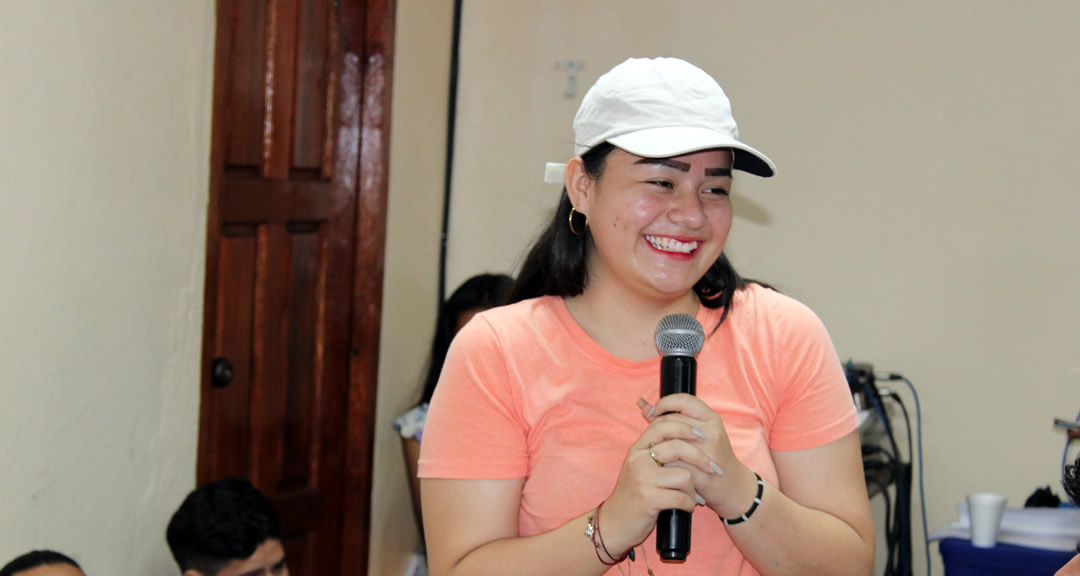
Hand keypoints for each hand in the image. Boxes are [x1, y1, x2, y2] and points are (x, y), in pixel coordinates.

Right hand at [596, 399, 704, 556]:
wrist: (615, 522)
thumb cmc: (633, 493)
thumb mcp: (638, 465)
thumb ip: (651, 447)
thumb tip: (657, 414)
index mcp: (637, 449)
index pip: (662, 425)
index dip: (685, 427)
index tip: (702, 436)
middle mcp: (638, 460)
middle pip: (678, 446)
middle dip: (701, 458)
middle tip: (712, 468)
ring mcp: (643, 479)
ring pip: (684, 475)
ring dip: (692, 489)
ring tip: (688, 497)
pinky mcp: (648, 499)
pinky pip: (682, 497)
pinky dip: (689, 504)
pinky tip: (686, 507)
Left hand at [635, 394, 758, 519]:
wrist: (731, 484)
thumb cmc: (710, 455)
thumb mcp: (697, 432)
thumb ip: (672, 418)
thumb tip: (642, 405)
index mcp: (711, 418)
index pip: (684, 400)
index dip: (665, 402)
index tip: (654, 411)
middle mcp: (711, 432)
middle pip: (673, 421)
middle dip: (657, 427)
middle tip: (651, 436)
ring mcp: (708, 451)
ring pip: (671, 441)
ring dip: (658, 446)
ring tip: (654, 450)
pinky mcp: (702, 470)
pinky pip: (674, 462)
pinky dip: (664, 463)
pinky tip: (660, 464)